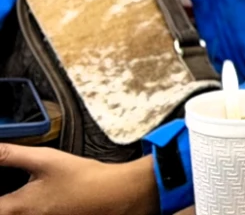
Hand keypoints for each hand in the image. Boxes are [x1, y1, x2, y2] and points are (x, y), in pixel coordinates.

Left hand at [0, 147, 157, 214]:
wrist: (115, 194)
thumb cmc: (82, 178)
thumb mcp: (46, 159)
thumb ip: (12, 155)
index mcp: (17, 207)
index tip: (2, 179)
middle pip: (4, 211)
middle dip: (4, 201)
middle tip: (10, 191)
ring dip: (12, 205)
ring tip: (17, 196)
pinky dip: (26, 210)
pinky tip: (36, 200)